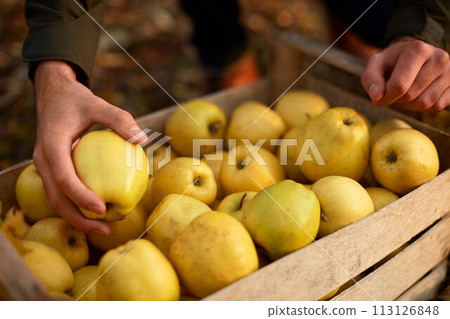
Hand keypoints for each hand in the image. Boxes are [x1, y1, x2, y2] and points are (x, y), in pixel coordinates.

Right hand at [33, 60, 146, 235]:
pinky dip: (77, 206)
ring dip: (78, 218)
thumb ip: (119, 118)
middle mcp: (43, 160)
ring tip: (104, 229)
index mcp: (51, 145)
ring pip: (56, 200)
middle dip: (79, 219)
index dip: (81, 196)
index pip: (63, 177)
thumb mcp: (97, 103)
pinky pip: (61, 193)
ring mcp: (45, 167)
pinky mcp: (51, 170)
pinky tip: (98, 213)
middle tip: (106, 230)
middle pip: (57, 198)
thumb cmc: (76, 99)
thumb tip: (142, 138)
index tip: (103, 209)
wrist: (52, 93)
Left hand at [361, 36, 449, 111]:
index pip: (399, 86)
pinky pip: (437, 107)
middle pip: (411, 96)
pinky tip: (417, 95)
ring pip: (425, 104)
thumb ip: (370, 79)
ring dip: (409, 105)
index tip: (379, 95)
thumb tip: (377, 97)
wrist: (412, 57)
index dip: (385, 96)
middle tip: (393, 92)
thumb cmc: (391, 62)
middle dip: (397, 99)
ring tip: (405, 93)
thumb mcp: (375, 65)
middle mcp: (439, 58)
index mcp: (418, 50)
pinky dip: (423, 108)